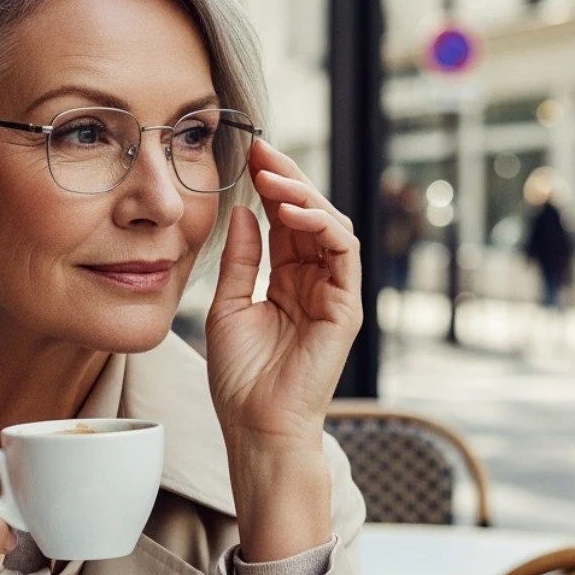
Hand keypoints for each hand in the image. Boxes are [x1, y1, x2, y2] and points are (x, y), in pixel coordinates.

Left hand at [204, 138, 361, 448]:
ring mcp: (334, 293)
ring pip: (331, 226)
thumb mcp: (228, 306)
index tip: (248, 155)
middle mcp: (315, 282)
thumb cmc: (240, 379)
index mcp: (288, 281)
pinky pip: (343, 252)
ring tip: (272, 176)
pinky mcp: (346, 307)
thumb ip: (241, 260)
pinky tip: (292, 212)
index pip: (285, 221)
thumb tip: (246, 211)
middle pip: (310, 215)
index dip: (270, 186)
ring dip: (304, 195)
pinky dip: (322, 225)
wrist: (256, 425)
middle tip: (262, 149)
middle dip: (288, 178)